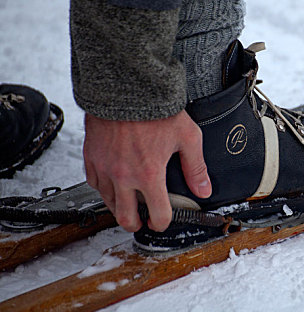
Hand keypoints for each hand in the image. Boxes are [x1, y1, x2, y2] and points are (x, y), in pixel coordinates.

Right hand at [83, 110, 211, 231]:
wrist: (128, 87)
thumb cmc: (156, 110)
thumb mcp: (187, 137)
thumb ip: (196, 167)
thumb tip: (204, 189)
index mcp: (149, 174)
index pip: (157, 214)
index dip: (162, 222)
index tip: (162, 221)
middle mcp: (124, 176)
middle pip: (126, 218)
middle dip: (136, 225)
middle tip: (141, 222)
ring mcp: (105, 167)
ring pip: (108, 202)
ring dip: (120, 207)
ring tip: (129, 203)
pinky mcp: (91, 157)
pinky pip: (94, 183)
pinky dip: (104, 188)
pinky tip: (113, 183)